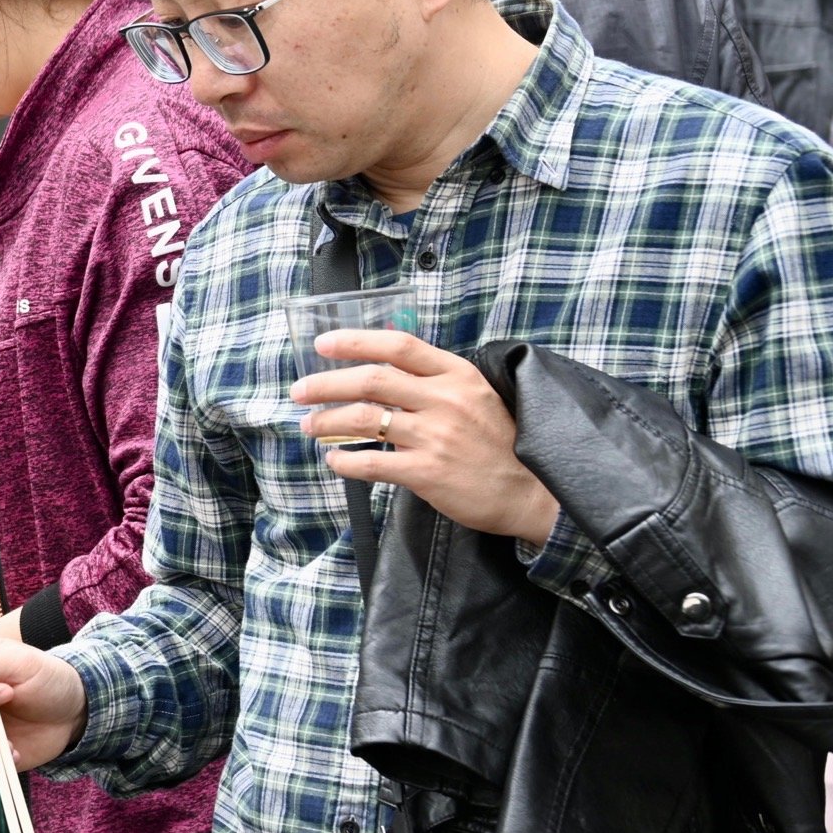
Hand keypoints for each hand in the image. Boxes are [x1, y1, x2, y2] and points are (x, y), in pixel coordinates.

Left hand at [291, 330, 558, 544]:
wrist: (532, 492)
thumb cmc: (499, 443)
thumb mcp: (476, 396)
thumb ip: (435, 380)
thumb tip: (382, 366)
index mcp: (457, 375)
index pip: (399, 346)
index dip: (356, 341)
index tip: (323, 344)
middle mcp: (445, 400)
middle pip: (371, 380)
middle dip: (326, 383)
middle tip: (300, 391)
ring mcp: (435, 436)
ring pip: (364, 419)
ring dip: (327, 420)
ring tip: (308, 425)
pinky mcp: (426, 472)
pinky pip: (370, 462)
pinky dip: (344, 461)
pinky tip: (334, 460)